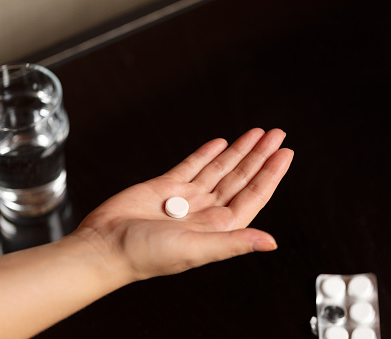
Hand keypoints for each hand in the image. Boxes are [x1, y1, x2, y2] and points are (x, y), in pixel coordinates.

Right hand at [75, 128, 293, 284]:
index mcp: (218, 227)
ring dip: (239, 150)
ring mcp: (187, 197)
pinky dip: (206, 154)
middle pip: (241, 178)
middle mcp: (206, 211)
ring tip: (256, 134)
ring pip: (220, 169)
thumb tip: (270, 242)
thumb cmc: (145, 255)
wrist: (105, 246)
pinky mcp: (166, 187)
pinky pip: (192, 166)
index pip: (253, 195)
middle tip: (277, 136)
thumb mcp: (195, 249)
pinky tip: (220, 143)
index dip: (270, 174)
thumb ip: (234, 242)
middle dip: (260, 156)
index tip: (284, 154)